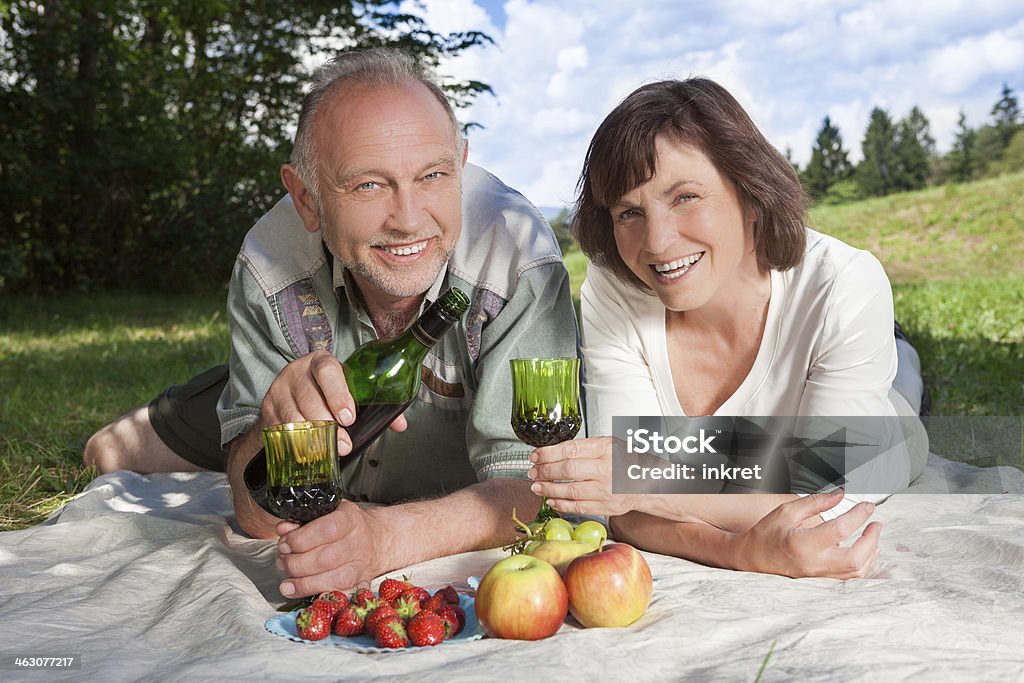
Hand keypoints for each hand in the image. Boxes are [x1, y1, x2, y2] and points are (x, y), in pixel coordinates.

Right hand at [261, 350, 406, 454]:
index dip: (338, 394)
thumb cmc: (326, 392)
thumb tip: (400, 424)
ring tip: (327, 451)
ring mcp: (279, 390)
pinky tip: (306, 452)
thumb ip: (375, 405)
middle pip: (309, 397)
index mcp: (320, 362)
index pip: (328, 371)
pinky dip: (294, 443)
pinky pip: (280, 429)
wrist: (291, 394)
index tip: (349, 417)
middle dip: (329, 424)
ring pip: (293, 416)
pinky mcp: (268, 409)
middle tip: (344, 444)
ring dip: (312, 438)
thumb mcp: (348, 390)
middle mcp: (296, 372)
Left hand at [274, 501, 388, 596]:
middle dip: (297, 564)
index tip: (284, 544)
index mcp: (350, 518)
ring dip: (304, 584)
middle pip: (326, 559)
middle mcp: (360, 542)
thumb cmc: (345, 525)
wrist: (376, 538)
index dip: (300, 540)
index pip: (326, 530)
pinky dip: (321, 598)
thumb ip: (303, 521)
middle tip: (283, 562)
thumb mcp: (326, 513)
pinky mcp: (362, 584)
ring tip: (287, 584)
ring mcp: (363, 565)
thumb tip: (283, 530)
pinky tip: (305, 595)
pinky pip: (343, 596)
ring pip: (335, 581)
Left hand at [527, 436, 642, 516]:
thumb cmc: (623, 460)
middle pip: (568, 471)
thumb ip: (583, 447)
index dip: (548, 454)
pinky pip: (579, 507)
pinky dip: (561, 505)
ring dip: (548, 489)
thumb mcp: (608, 444)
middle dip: (545, 471)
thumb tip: (551, 452)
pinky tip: (551, 500)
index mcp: (606, 449)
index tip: (535, 455)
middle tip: (533, 472)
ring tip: (536, 486)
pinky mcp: (607, 507)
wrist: (647, 481)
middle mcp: (607, 470)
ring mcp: (607, 490)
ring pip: (571, 491)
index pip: (570, 450)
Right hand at [733, 490, 880, 578]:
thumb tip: (838, 495)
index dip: (858, 516)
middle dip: (872, 539)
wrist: (753, 558)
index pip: (840, 530)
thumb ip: (815, 502)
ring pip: (857, 571)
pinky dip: (863, 564)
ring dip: (871, 552)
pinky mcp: (821, 578)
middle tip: (876, 523)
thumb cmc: (766, 534)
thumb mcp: (786, 511)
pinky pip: (850, 576)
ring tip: (873, 535)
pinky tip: (865, 552)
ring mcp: (819, 574)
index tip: (867, 506)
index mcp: (803, 543)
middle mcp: (814, 562)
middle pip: (856, 558)